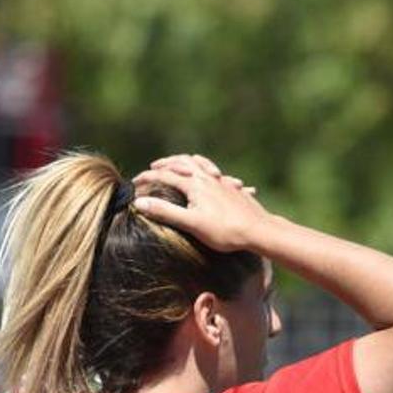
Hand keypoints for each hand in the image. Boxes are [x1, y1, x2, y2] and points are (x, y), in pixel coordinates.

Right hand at [132, 154, 271, 252]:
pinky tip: (214, 176)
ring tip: (181, 164)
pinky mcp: (233, 189)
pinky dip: (208, 169)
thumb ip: (165, 211)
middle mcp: (207, 178)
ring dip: (187, 161)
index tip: (133, 183)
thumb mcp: (191, 223)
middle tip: (154, 166)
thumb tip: (139, 202)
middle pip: (183, 162)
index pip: (165, 175)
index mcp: (195, 184)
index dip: (147, 178)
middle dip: (166, 163)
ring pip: (201, 164)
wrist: (258, 231)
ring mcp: (221, 182)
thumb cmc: (224, 230)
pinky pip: (217, 173)